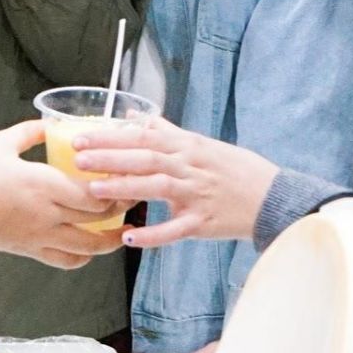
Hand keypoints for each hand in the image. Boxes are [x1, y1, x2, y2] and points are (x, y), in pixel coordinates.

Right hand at [0, 120, 123, 268]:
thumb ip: (30, 132)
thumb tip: (51, 124)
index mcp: (41, 183)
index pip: (93, 194)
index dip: (116, 190)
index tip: (127, 179)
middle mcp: (44, 213)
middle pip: (97, 221)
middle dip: (120, 213)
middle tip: (133, 201)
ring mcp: (36, 235)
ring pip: (86, 248)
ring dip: (109, 242)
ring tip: (122, 233)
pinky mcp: (26, 249)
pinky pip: (64, 260)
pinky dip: (82, 258)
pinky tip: (87, 248)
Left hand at [67, 118, 281, 247]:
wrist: (274, 198)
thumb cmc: (236, 170)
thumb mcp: (202, 144)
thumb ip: (166, 131)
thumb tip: (134, 116)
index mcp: (189, 147)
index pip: (144, 137)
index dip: (112, 137)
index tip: (82, 137)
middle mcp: (191, 167)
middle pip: (146, 157)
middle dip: (110, 157)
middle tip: (78, 158)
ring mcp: (198, 195)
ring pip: (157, 188)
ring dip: (125, 188)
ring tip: (94, 190)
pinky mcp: (205, 222)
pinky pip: (176, 230)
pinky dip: (153, 234)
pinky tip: (129, 237)